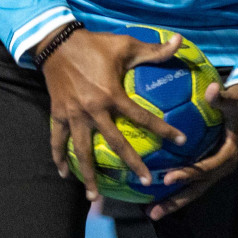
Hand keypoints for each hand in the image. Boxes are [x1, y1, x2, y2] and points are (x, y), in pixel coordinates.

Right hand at [41, 29, 188, 201]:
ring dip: (88, 174)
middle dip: (131, 163)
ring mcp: (74, 115)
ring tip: (94, 196)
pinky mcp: (58, 114)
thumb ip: (153, 49)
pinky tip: (64, 173)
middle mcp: (93, 110)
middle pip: (114, 143)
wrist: (57, 42)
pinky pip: (57, 140)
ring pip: (81, 150)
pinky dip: (59, 157)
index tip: (181, 141)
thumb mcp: (125, 45)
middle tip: (144, 181)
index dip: (163, 129)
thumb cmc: (95, 44)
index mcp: (112, 94)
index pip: (142, 117)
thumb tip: (180, 41)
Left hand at [149, 80, 237, 220]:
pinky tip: (158, 194)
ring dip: (175, 201)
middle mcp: (222, 166)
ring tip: (152, 212)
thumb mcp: (234, 99)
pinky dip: (177, 189)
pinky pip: (193, 181)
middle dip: (177, 201)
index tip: (167, 178)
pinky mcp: (210, 167)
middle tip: (154, 212)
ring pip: (195, 189)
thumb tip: (212, 90)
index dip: (188, 174)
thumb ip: (222, 97)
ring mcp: (216, 169)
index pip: (206, 168)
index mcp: (229, 154)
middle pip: (198, 188)